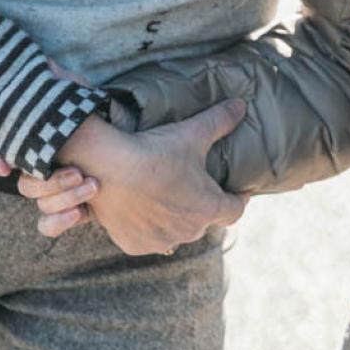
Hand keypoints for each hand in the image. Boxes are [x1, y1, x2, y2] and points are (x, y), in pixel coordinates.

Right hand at [0, 61, 120, 222]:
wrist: (145, 153)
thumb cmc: (113, 123)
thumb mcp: (92, 104)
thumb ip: (69, 89)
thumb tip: (48, 65)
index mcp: (45, 140)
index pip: (11, 149)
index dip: (1, 157)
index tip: (3, 166)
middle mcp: (47, 167)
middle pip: (26, 182)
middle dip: (49, 180)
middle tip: (79, 172)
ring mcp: (57, 192)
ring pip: (39, 204)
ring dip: (62, 198)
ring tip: (93, 186)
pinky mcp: (71, 212)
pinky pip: (49, 226)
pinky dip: (59, 222)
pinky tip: (80, 214)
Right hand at [20, 101, 249, 253]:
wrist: (109, 168)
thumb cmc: (156, 152)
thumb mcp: (193, 133)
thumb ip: (221, 120)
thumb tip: (241, 105)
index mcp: (208, 208)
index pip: (235, 211)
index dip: (238, 200)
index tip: (238, 192)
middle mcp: (188, 232)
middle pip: (203, 221)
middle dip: (201, 207)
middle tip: (192, 188)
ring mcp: (160, 241)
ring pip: (175, 233)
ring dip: (175, 220)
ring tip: (167, 200)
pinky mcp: (134, 245)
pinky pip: (148, 239)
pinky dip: (149, 228)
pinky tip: (144, 212)